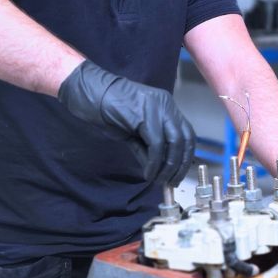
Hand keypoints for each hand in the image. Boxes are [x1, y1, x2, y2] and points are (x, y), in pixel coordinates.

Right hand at [55, 60, 196, 187]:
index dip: (185, 157)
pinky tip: (148, 173)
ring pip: (174, 142)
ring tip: (159, 180)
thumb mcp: (132, 132)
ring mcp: (157, 109)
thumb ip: (146, 148)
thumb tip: (156, 169)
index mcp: (166, 106)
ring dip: (168, 166)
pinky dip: (154, 163)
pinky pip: (156, 145)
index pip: (187, 133)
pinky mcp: (145, 116)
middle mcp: (166, 105)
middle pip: (185, 138)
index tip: (178, 174)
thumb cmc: (108, 112)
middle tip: (171, 182)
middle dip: (180, 165)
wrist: (90, 96)